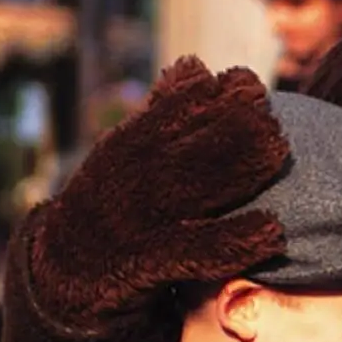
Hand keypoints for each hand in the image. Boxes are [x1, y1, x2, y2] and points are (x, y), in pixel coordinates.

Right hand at [23, 57, 291, 333]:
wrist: (61, 275)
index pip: (174, 110)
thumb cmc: (112, 205)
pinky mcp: (147, 264)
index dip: (215, 94)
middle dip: (235, 126)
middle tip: (274, 119)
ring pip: (195, 187)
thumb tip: (194, 66)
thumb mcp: (127, 154)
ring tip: (280, 152)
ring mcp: (140, 219)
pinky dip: (234, 241)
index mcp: (131, 145)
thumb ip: (162, 114)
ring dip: (240, 168)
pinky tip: (273, 232)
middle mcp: (134, 177)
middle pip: (191, 143)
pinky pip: (196, 250)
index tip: (250, 82)